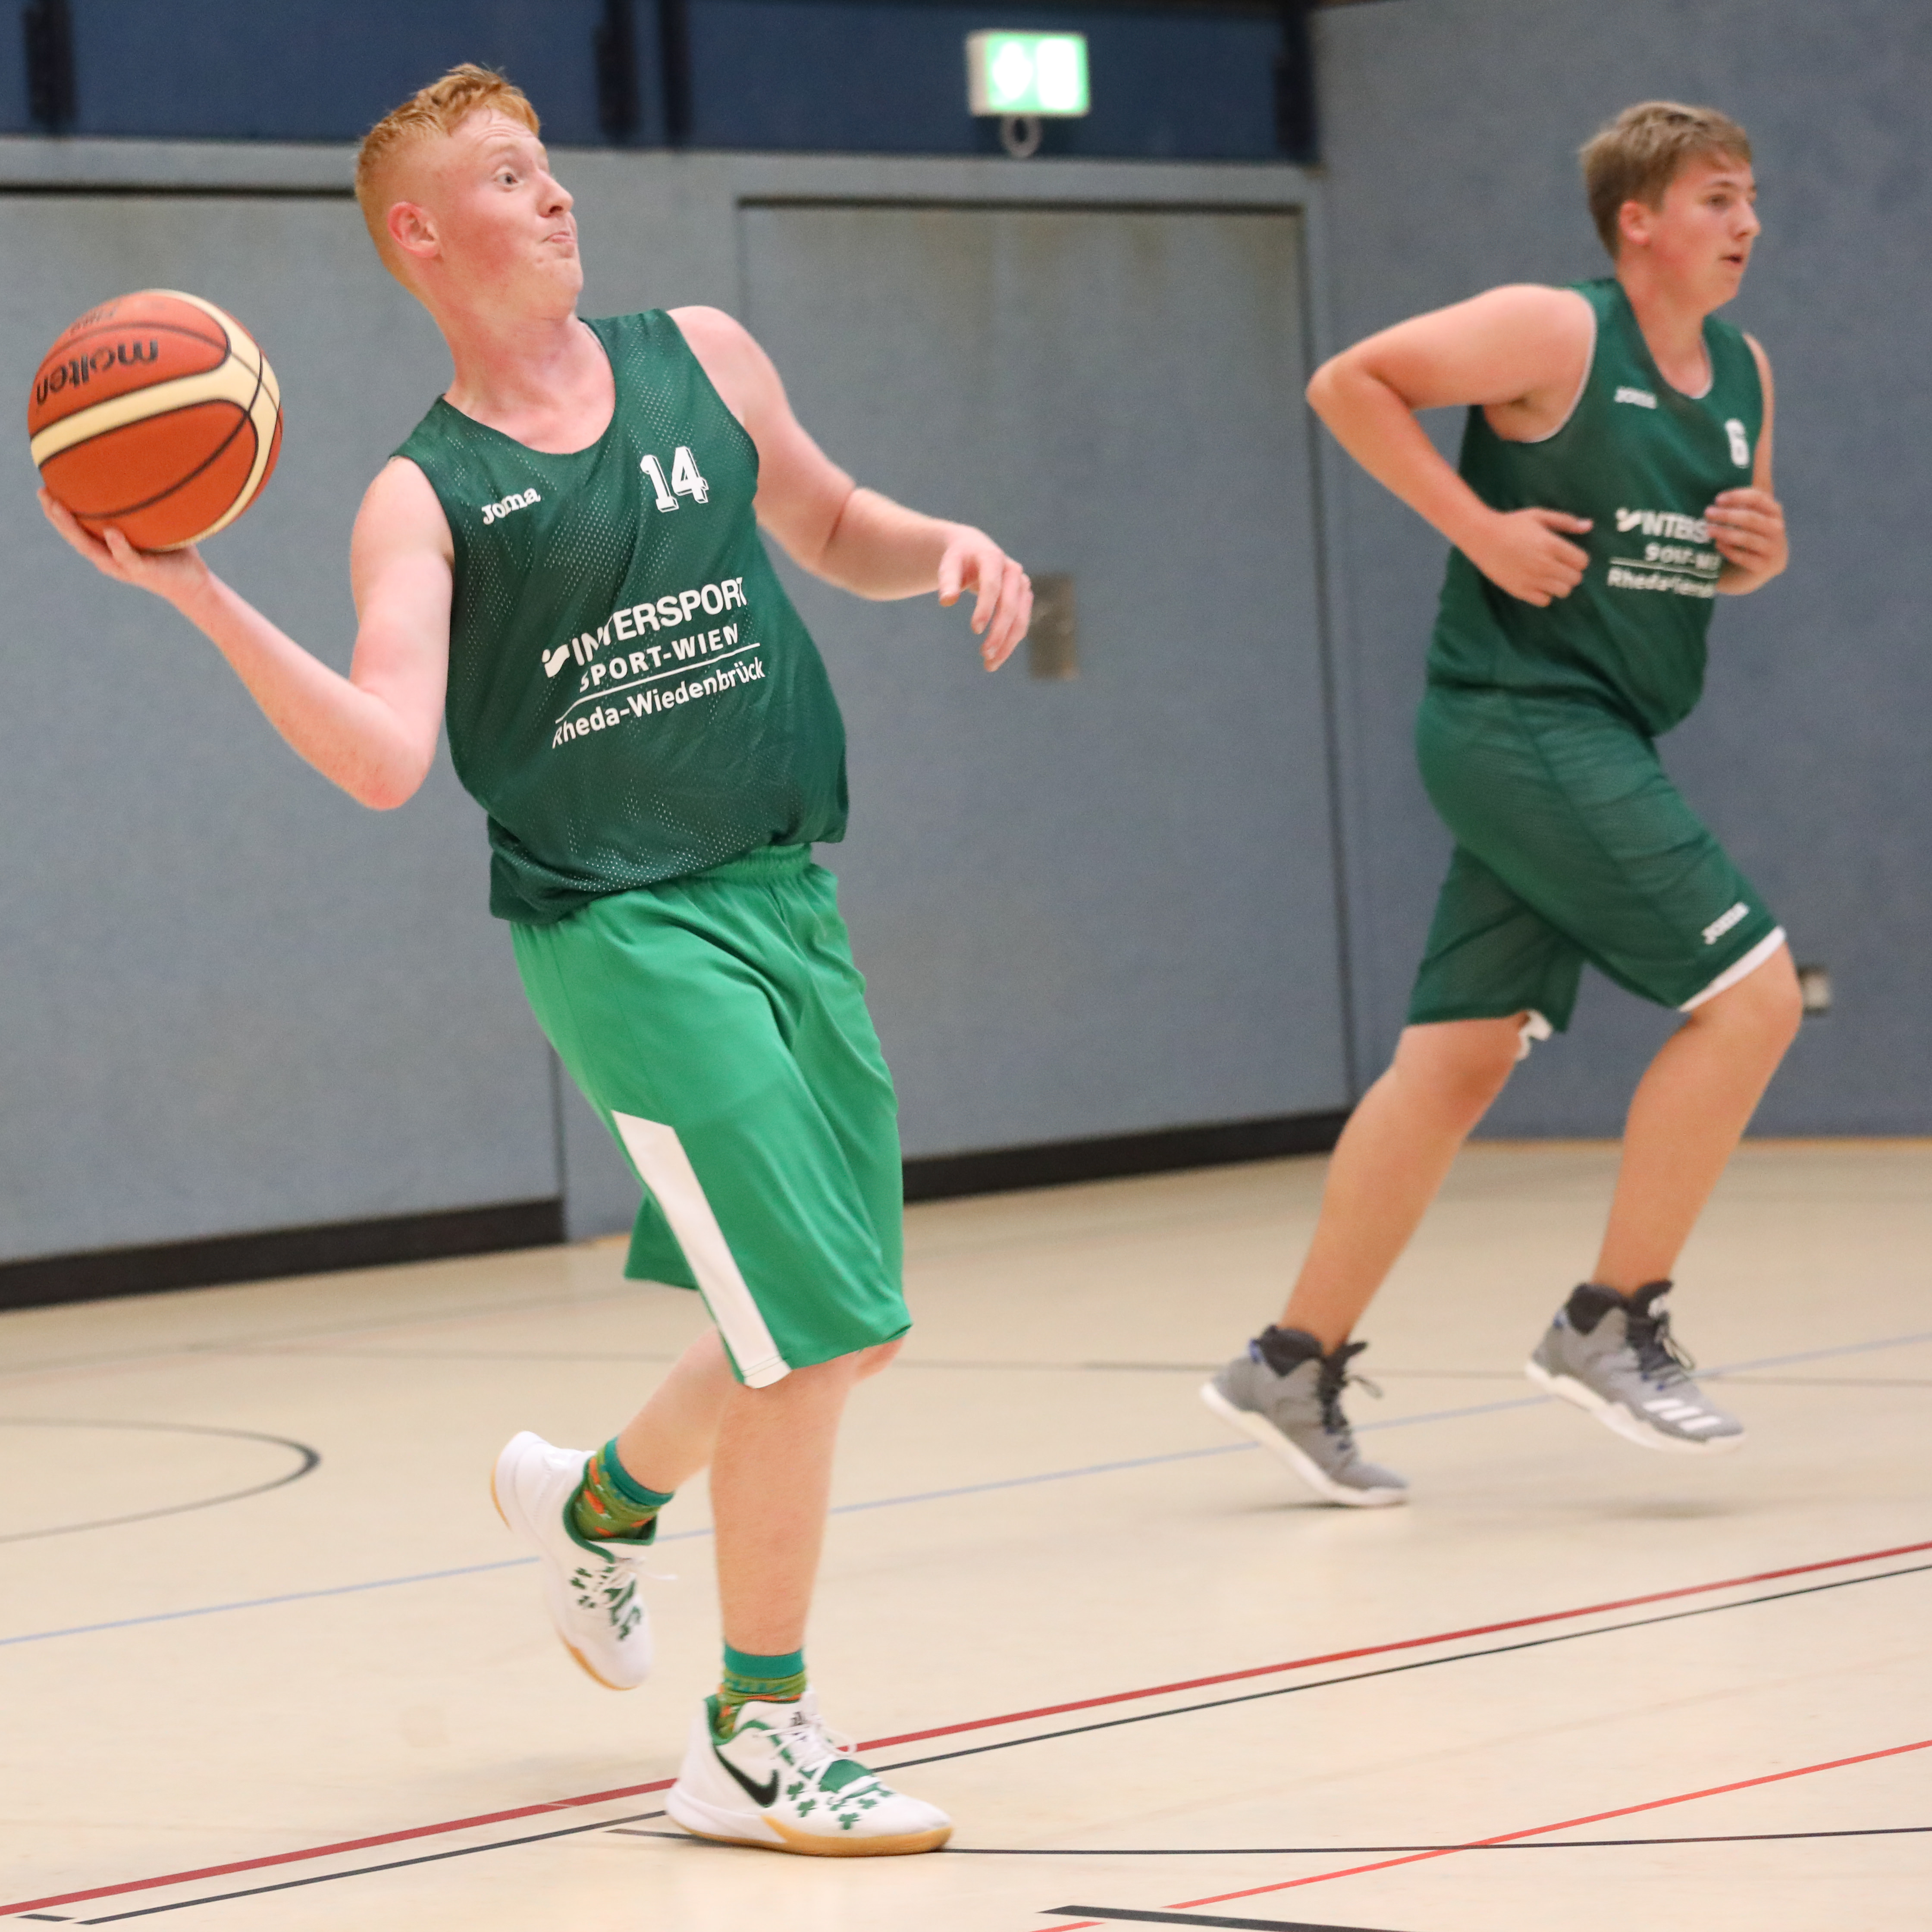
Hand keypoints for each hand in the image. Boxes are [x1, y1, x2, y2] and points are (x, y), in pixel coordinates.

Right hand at [39, 488, 210, 607]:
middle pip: (74, 536)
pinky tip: (111, 531)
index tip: (44, 488)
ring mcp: (123, 566)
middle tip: (43, 493)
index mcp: (107, 547)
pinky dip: (118, 545)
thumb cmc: (173, 551)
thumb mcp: (154, 526)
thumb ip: (144, 506)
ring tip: (59, 507)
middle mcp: (109, 558)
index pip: (76, 528)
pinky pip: (128, 557)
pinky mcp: (143, 572)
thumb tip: (143, 469)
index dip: (57, 511)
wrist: (194, 585)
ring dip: (74, 528)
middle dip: (56, 515)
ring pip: (92, 548)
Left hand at [937, 527, 1030, 670]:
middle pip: (1010, 606)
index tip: (975, 630)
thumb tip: (946, 601)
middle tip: (984, 655)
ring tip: (990, 665)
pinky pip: (1021, 623)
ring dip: (1008, 644)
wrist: (974, 549)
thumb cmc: (958, 560)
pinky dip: (1011, 642)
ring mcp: (1022, 585)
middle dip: (999, 632)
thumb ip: (947, 581)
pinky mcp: (1024, 598)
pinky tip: (997, 657)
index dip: (985, 609)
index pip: (992, 586)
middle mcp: (1013, 571)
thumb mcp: (949, 565)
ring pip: (1021, 619)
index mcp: (993, 558)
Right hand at [1460, 506, 1591, 605]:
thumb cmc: (1512, 524)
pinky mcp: (1520, 590)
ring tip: (1550, 576)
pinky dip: (1545, 594)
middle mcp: (1544, 564)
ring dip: (1560, 584)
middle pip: (1575, 579)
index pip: (1582, 562)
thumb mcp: (1539, 516)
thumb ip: (1565, 521)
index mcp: (1551, 545)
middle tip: (1560, 566)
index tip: (1569, 555)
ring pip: (1563, 592)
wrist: (1482, 537)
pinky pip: (1545, 601)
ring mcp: (1532, 579)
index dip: (1579, 559)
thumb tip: (1589, 526)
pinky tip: (1538, 584)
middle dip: (1571, 572)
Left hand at [1705, 486, 1786, 585]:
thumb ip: (1739, 506)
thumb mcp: (1747, 519)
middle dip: (1727, 515)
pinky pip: (1744, 558)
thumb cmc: (1747, 537)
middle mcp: (1777, 529)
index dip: (1738, 496)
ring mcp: (1773, 549)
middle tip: (1708, 513)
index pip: (1759, 498)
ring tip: (1708, 529)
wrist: (1757, 568)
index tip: (1718, 499)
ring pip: (1747, 538)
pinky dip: (1729, 550)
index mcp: (1774, 511)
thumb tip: (1717, 499)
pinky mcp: (1764, 566)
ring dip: (1725, 532)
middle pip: (1751, 519)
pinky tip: (1717, 545)